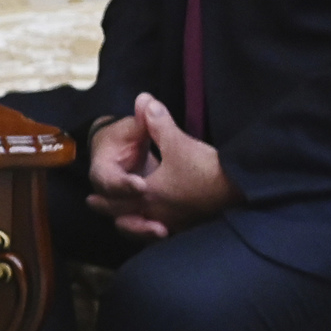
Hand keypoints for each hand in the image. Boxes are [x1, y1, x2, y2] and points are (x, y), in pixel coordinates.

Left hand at [84, 92, 238, 239]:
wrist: (240, 187)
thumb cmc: (204, 167)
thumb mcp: (178, 141)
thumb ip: (158, 122)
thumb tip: (145, 99)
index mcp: (149, 194)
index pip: (119, 199)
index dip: (105, 197)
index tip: (91, 198)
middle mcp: (159, 212)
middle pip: (128, 217)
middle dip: (113, 211)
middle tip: (97, 205)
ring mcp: (177, 222)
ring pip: (147, 228)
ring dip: (134, 223)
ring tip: (127, 220)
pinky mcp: (193, 225)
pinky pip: (169, 231)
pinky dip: (157, 228)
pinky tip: (161, 224)